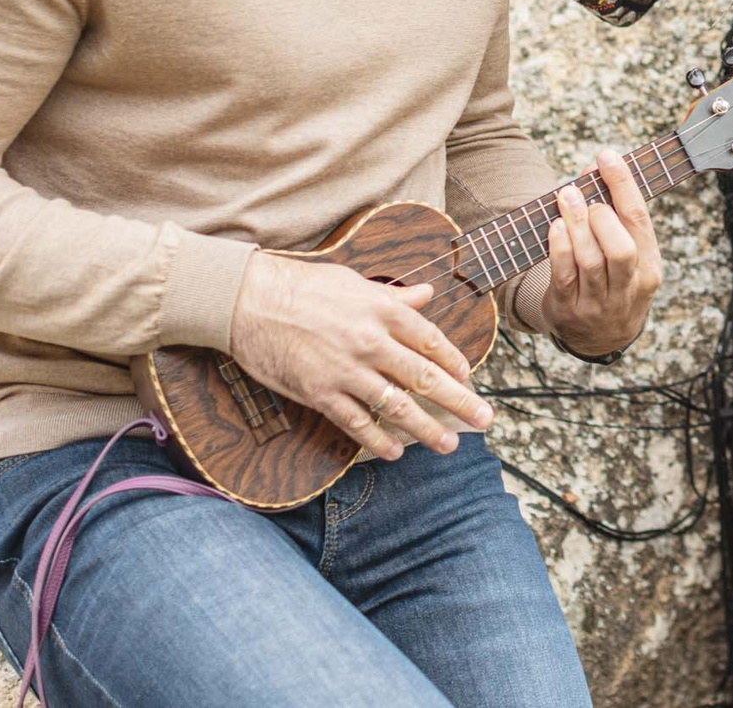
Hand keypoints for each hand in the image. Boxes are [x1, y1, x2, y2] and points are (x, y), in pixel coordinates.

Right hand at [228, 252, 493, 461]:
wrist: (248, 300)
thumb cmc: (301, 285)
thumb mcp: (354, 281)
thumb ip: (393, 295)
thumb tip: (426, 294)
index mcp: (382, 310)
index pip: (430, 341)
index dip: (454, 362)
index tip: (469, 377)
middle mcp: (371, 341)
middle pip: (425, 378)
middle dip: (459, 402)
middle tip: (484, 419)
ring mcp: (346, 370)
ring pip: (396, 406)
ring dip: (426, 429)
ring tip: (447, 444)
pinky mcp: (320, 392)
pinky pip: (357, 422)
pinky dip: (378, 440)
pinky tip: (396, 451)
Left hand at [541, 150, 663, 358]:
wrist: (602, 337)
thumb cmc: (616, 281)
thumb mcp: (629, 254)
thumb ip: (614, 214)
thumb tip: (593, 169)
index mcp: (649, 267)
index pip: (639, 220)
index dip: (623, 185)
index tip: (607, 157)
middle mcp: (628, 287)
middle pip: (620, 249)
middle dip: (601, 216)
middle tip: (584, 194)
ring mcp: (599, 302)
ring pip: (590, 262)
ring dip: (576, 225)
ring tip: (566, 197)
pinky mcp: (569, 310)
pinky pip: (564, 277)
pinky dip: (559, 248)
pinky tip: (555, 226)